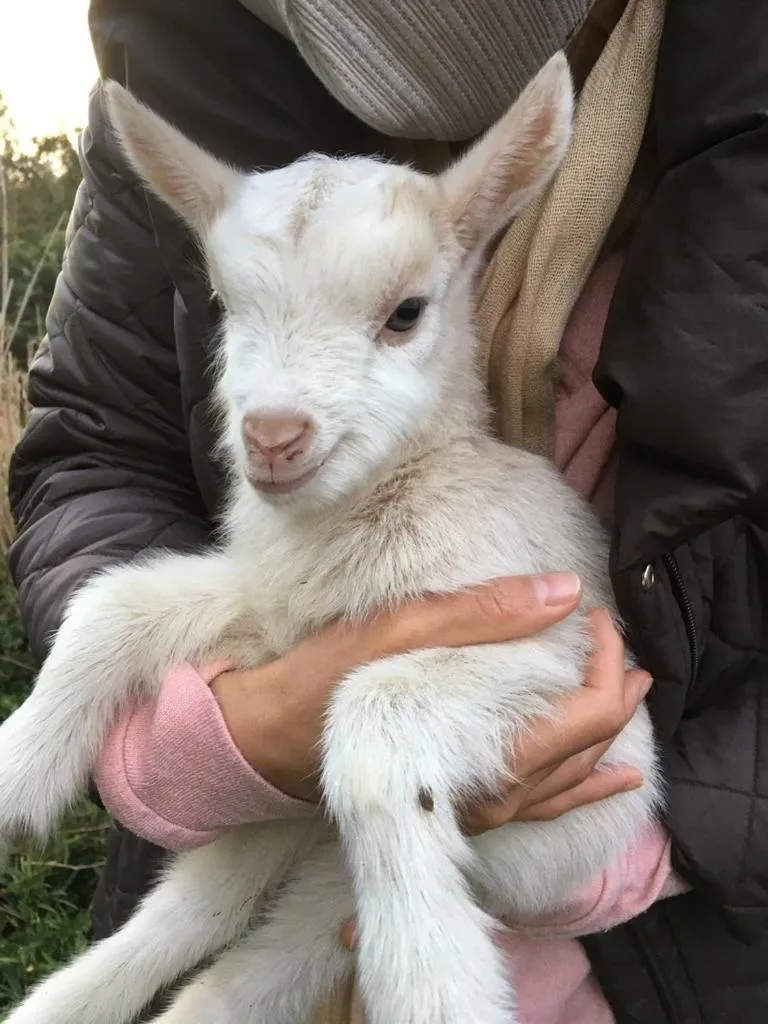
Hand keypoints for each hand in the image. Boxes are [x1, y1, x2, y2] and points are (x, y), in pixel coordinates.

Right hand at [339, 608, 651, 950]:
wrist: (270, 740)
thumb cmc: (329, 683)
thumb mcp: (402, 632)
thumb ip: (486, 614)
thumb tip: (565, 590)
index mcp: (494, 752)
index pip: (590, 713)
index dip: (607, 661)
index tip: (594, 617)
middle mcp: (501, 796)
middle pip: (593, 745)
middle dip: (618, 689)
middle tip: (616, 640)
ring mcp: (485, 813)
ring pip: (577, 779)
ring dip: (611, 731)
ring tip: (633, 693)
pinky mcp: (465, 812)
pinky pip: (547, 806)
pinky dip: (587, 785)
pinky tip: (611, 777)